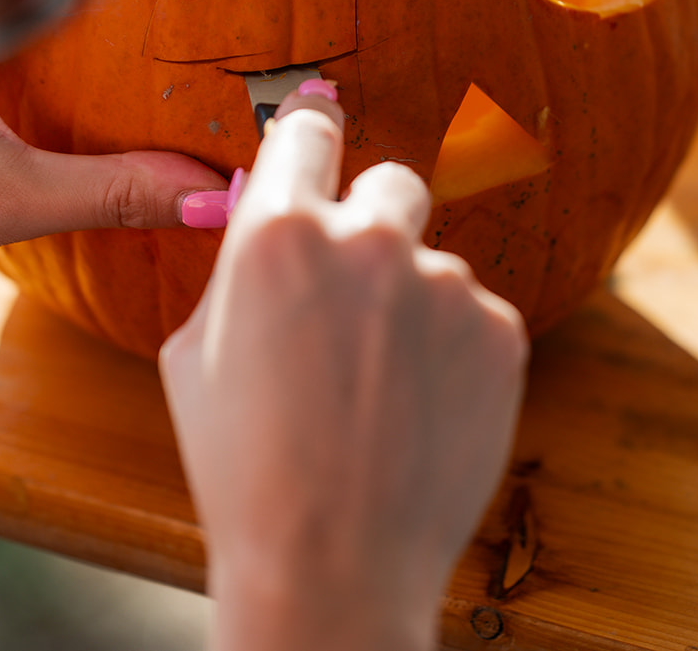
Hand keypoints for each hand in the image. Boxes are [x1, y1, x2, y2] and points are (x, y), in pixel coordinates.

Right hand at [159, 92, 529, 650]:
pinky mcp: (503, 333)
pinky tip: (421, 414)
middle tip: (355, 294)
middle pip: (392, 183)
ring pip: (432, 268)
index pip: (309, 131)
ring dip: (413, 308)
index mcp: (280, 234)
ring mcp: (447, 285)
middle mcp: (371, 240)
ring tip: (380, 393)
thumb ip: (240, 267)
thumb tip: (267, 210)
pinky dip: (454, 356)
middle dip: (373, 224)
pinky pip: (475, 320)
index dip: (312, 136)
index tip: (323, 133)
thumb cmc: (243, 468)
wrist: (332, 565)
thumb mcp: (194, 354)